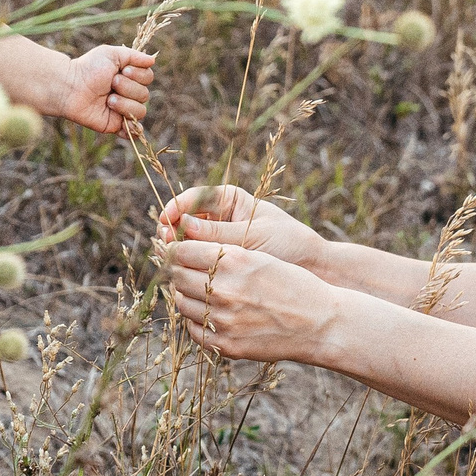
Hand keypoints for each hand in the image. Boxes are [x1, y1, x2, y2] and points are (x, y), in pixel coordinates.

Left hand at [52, 44, 155, 134]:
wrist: (70, 87)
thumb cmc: (89, 68)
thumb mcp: (111, 54)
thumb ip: (133, 55)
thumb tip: (152, 61)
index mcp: (130, 77)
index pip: (148, 78)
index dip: (138, 75)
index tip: (123, 71)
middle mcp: (129, 94)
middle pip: (145, 95)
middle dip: (128, 88)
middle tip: (110, 84)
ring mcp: (123, 110)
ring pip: (140, 112)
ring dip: (125, 104)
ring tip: (108, 100)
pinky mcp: (115, 125)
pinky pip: (134, 132)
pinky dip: (132, 129)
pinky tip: (122, 122)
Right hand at [157, 183, 328, 270]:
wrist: (311, 267)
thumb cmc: (287, 242)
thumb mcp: (252, 236)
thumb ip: (218, 234)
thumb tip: (181, 226)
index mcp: (227, 200)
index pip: (192, 198)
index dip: (174, 208)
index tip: (164, 221)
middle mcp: (218, 218)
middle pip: (183, 221)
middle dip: (172, 232)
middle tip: (164, 245)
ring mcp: (217, 241)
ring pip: (186, 244)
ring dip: (177, 252)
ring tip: (171, 262)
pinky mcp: (219, 262)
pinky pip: (196, 262)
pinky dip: (188, 268)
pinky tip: (182, 276)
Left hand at [164, 235, 344, 362]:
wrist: (319, 323)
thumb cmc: (293, 284)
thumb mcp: (260, 257)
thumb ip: (223, 254)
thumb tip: (184, 252)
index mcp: (233, 261)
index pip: (182, 250)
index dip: (176, 248)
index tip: (176, 249)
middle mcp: (223, 290)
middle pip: (177, 276)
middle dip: (177, 270)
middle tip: (184, 269)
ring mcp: (223, 320)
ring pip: (182, 303)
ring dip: (186, 295)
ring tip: (200, 292)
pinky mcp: (226, 344)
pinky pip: (194, 330)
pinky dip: (197, 321)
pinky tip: (210, 314)